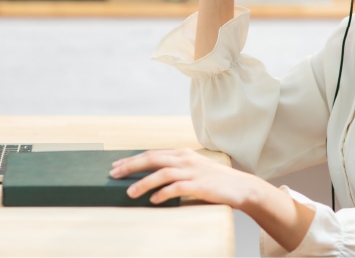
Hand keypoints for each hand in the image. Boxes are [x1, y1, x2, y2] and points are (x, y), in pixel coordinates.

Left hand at [109, 148, 260, 207]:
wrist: (241, 187)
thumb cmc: (215, 181)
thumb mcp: (193, 169)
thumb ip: (176, 169)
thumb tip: (152, 177)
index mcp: (182, 153)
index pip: (152, 153)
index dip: (132, 159)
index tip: (116, 165)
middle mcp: (185, 159)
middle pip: (152, 158)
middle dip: (130, 166)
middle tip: (113, 174)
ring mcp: (192, 171)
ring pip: (162, 172)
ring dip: (143, 182)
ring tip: (129, 192)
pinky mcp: (199, 185)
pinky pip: (176, 188)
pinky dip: (163, 193)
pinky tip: (154, 200)